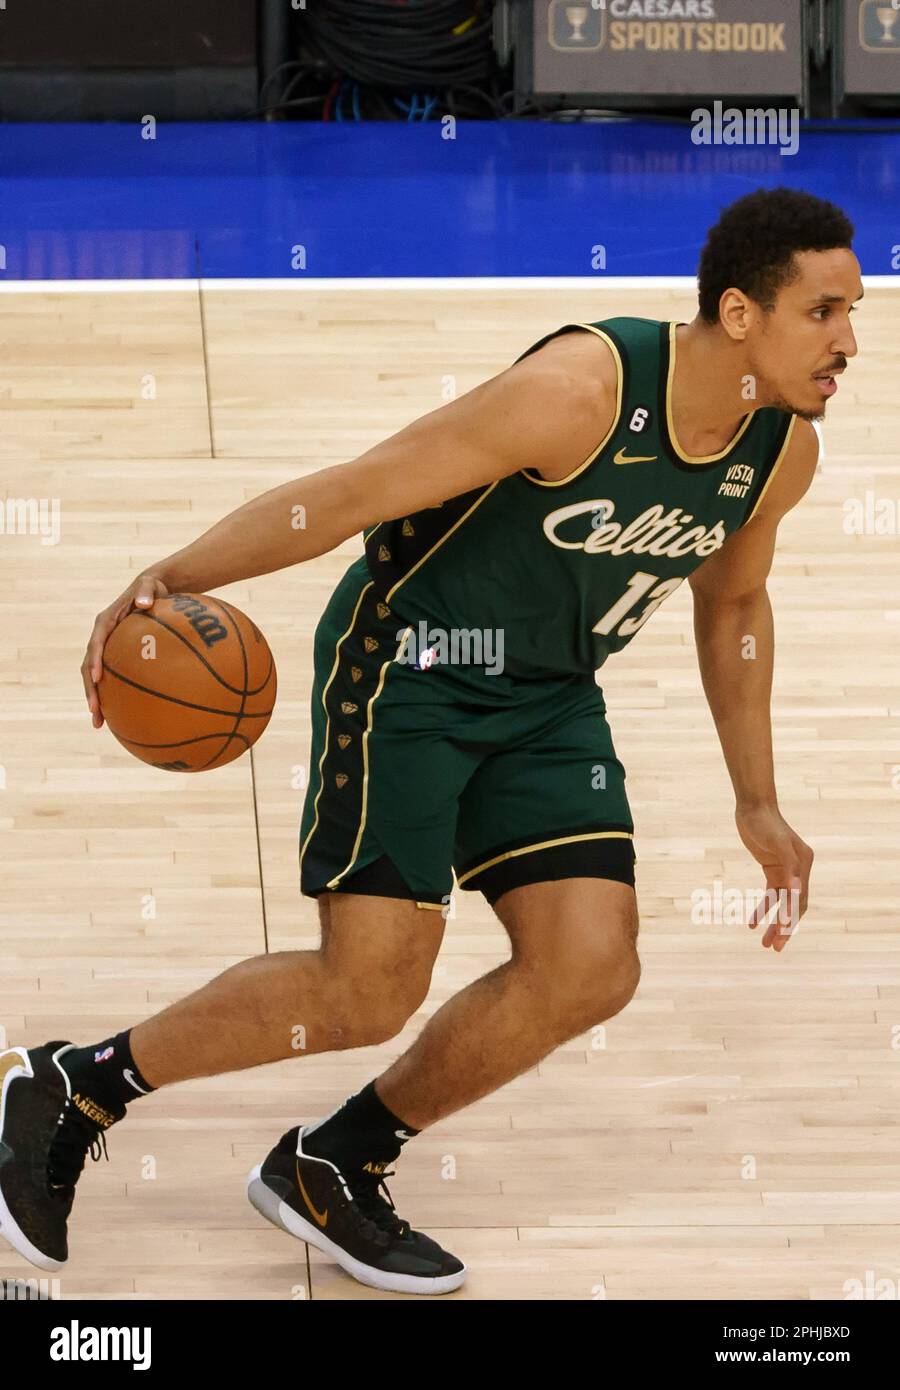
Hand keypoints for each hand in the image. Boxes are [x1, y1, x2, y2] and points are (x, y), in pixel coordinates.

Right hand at [81, 573, 169, 727]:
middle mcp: (101, 637)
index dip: (95, 661)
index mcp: (105, 622)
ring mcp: (106, 648)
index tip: (97, 679)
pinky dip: (111, 696)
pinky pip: (111, 678)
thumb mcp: (149, 586)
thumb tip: (144, 603)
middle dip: (90, 690)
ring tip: (99, 723)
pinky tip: (119, 717)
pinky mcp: (115, 657)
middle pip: (88, 667)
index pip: (96, 643)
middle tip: (95, 711)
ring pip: (94, 677)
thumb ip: (146, 592)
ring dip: (95, 699)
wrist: (151, 590)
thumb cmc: (151, 588)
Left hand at [734, 804, 812, 952]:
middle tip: (775, 948)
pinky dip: (763, 908)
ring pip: (781, 903)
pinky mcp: (772, 869)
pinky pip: (770, 894)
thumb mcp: (778, 843)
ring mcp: (786, 870)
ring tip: (764, 943)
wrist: (753, 807)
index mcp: (804, 864)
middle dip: (784, 927)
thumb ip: (789, 865)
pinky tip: (752, 923)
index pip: (800, 899)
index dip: (791, 918)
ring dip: (773, 923)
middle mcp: (799, 870)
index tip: (782, 935)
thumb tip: (798, 890)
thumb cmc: (765, 823)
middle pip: (794, 906)